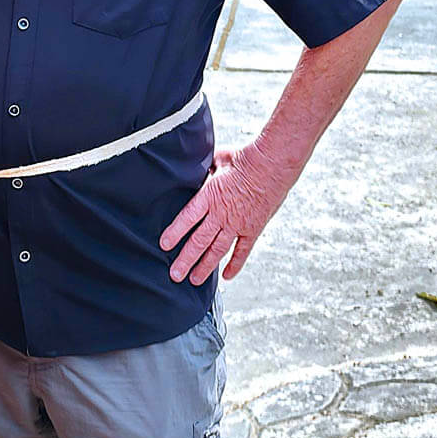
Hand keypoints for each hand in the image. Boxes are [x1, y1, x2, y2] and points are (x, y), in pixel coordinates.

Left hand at [159, 144, 293, 284]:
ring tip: (194, 280)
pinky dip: (234, 264)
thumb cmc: (245, 158)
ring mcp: (238, 224)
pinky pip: (242, 251)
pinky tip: (226, 276)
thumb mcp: (216, 160)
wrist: (272, 164)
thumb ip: (204, 170)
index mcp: (209, 196)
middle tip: (175, 275)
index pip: (186, 218)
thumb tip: (196, 169)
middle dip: (185, 260)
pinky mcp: (253, 229)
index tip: (164, 245)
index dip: (174, 233)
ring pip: (217, 250)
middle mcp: (221, 214)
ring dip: (205, 266)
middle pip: (199, 241)